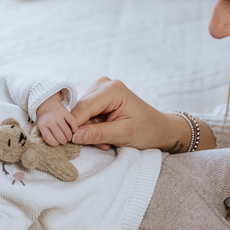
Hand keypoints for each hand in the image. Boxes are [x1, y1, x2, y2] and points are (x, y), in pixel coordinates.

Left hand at [36, 94, 77, 145]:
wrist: (46, 103)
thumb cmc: (44, 119)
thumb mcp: (40, 127)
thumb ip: (46, 135)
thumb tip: (55, 146)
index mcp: (42, 125)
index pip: (49, 139)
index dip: (55, 143)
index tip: (56, 143)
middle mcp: (50, 120)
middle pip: (60, 137)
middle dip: (63, 141)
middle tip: (64, 141)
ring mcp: (58, 116)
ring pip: (67, 131)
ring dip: (69, 137)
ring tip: (68, 137)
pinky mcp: (65, 112)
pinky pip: (73, 123)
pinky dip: (75, 128)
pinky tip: (73, 130)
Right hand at [70, 77, 187, 151]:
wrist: (159, 128)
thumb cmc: (147, 130)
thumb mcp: (124, 135)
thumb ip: (98, 134)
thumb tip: (74, 137)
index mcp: (111, 90)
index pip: (82, 108)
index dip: (74, 127)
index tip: (70, 144)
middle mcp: (103, 84)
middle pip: (80, 111)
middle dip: (87, 131)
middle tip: (105, 144)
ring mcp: (100, 89)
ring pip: (81, 114)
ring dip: (91, 131)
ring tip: (108, 140)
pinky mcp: (98, 97)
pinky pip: (86, 115)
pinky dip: (93, 127)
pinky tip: (106, 133)